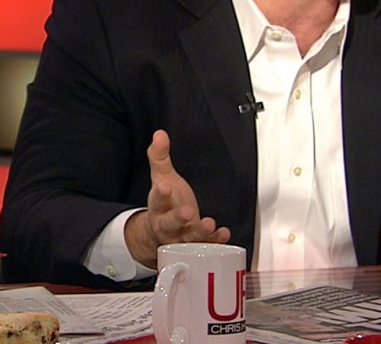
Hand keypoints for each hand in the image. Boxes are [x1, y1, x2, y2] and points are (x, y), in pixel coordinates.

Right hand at [124, 129, 230, 268]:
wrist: (163, 232)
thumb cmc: (166, 202)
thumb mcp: (161, 177)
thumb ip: (160, 156)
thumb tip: (160, 134)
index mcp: (158, 206)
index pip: (156, 199)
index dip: (161, 194)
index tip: (165, 187)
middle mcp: (167, 224)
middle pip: (170, 223)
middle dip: (178, 218)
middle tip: (186, 213)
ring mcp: (182, 237)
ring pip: (189, 237)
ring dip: (199, 232)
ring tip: (209, 224)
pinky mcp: (196, 245)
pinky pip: (206, 245)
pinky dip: (215, 240)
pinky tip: (224, 233)